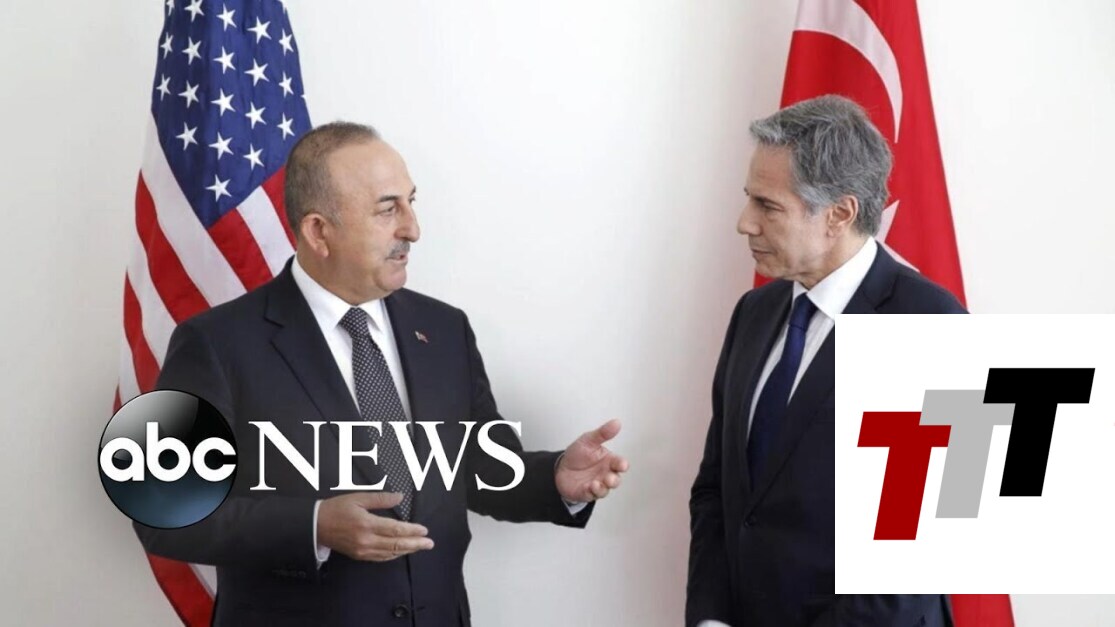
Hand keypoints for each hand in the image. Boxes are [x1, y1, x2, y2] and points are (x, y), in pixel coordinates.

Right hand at [316, 492, 433, 561]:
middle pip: (396, 544)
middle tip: (430, 543)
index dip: (412, 531)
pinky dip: (393, 554)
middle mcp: (366, 540)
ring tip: (420, 547)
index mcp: (367, 524)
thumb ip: (381, 499)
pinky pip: (381, 557)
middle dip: (415, 544)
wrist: (315, 526)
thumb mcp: (358, 498)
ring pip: (390, 553)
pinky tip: (401, 551)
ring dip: (407, 550)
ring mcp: (363, 550)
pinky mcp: (359, 556)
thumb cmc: (336, 509)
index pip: (396, 530)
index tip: (424, 530)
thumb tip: (400, 497)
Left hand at [555, 419, 629, 501]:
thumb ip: (602, 433)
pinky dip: (591, 492)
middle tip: (609, 478)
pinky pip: (592, 495)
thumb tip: (616, 422)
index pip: (619, 463)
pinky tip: (589, 486)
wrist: (560, 467)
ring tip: (596, 484)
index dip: (622, 465)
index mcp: (608, 461)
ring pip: (605, 490)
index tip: (622, 465)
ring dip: (602, 488)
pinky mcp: (587, 493)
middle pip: (615, 480)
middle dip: (614, 480)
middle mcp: (605, 474)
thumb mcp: (588, 440)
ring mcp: (597, 484)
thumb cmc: (578, 455)